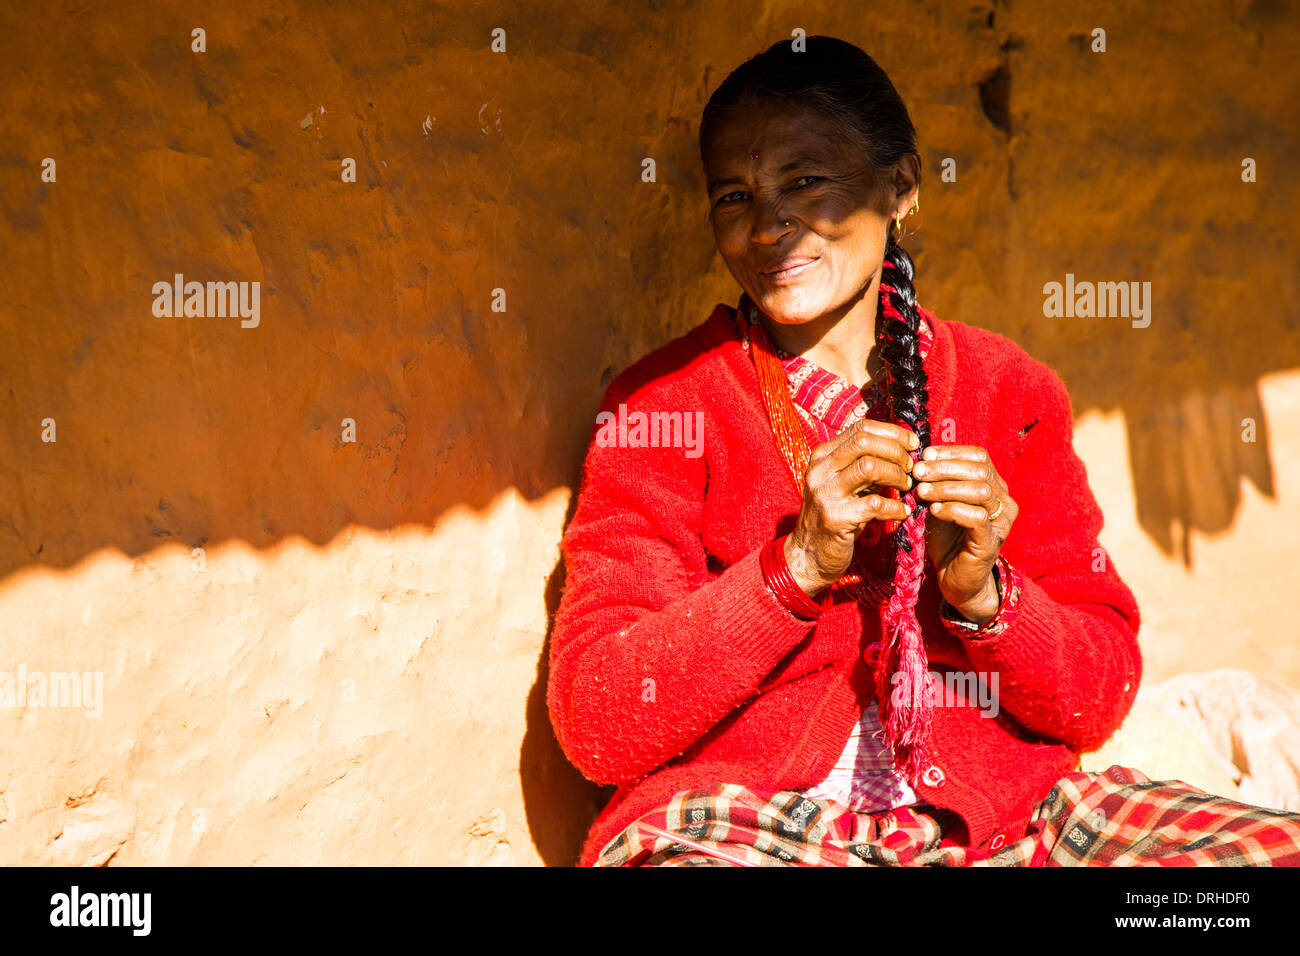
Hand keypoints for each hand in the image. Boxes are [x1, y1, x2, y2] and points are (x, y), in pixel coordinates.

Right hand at [784, 419, 918, 595]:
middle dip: (896, 451)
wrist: (809, 554)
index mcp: (822, 456)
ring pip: (869, 466)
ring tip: (906, 486)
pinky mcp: (835, 518)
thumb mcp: (845, 484)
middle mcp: (820, 470)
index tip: (912, 443)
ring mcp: (825, 493)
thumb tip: (902, 449)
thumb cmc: (835, 516)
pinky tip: (902, 512)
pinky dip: (895, 507)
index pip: (860, 428)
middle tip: (911, 466)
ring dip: (896, 475)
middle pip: (864, 441)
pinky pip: (875, 504)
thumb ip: (865, 465)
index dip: (892, 433)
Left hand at [911, 444, 1017, 624]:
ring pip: (980, 491)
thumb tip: (917, 461)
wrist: (956, 579)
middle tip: (918, 472)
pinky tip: (933, 511)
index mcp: (994, 486)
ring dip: (946, 487)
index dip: (951, 452)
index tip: (925, 455)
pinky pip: (977, 517)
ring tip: (922, 492)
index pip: (980, 456)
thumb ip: (935, 483)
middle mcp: (1004, 501)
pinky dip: (952, 509)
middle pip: (980, 470)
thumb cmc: (947, 539)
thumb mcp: (939, 503)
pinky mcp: (991, 541)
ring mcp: (1000, 522)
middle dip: (945, 468)